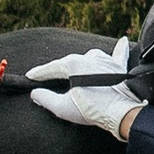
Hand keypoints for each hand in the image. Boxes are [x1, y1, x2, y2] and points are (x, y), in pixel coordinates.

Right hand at [28, 44, 142, 138]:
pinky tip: (124, 40)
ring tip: (77, 70)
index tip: (30, 77)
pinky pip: (119, 54)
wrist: (120, 112)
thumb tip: (35, 94)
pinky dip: (120, 48)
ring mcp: (105, 61)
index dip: (39, 74)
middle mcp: (88, 58)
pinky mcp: (119, 67)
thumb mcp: (62, 107)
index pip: (51, 68)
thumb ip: (45, 99)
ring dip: (83, 62)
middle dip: (58, 70)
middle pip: (69, 62)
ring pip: (90, 56)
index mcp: (73, 65)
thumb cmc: (91, 109)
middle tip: (49, 77)